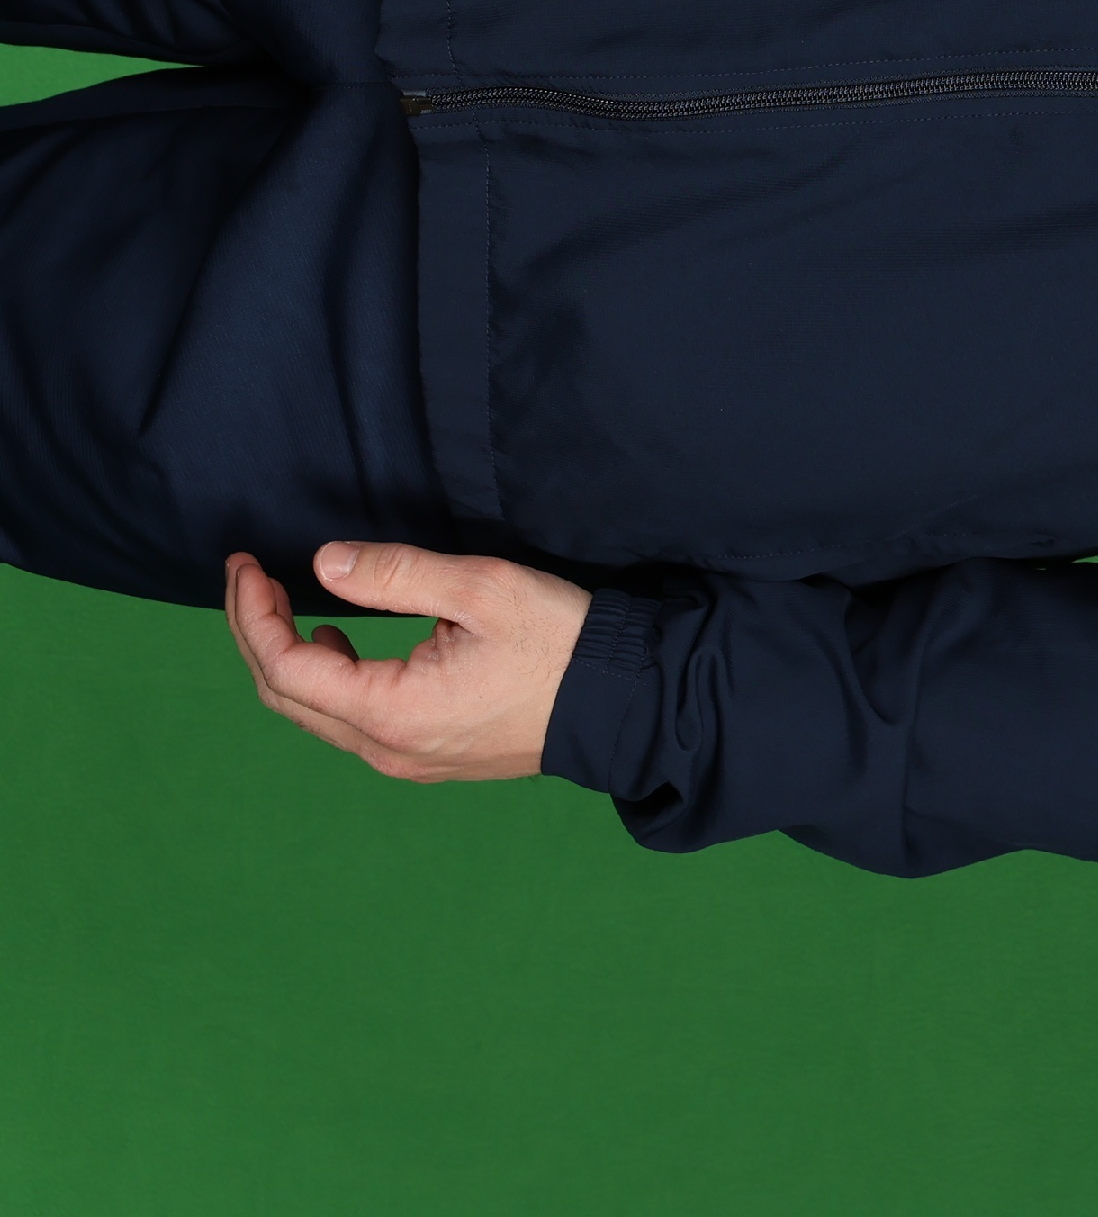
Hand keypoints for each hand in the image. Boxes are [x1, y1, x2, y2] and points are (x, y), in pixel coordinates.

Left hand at [223, 543, 591, 782]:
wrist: (624, 702)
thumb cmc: (559, 641)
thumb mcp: (482, 588)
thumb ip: (397, 573)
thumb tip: (324, 563)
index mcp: (393, 711)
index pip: (284, 667)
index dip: (254, 613)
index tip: (247, 564)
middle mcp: (388, 749)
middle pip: (286, 697)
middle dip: (257, 634)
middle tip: (253, 580)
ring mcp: (408, 760)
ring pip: (316, 715)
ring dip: (289, 659)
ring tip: (287, 607)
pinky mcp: (430, 756)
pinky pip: (351, 724)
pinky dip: (326, 681)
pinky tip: (341, 645)